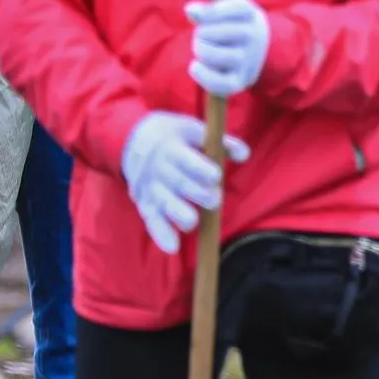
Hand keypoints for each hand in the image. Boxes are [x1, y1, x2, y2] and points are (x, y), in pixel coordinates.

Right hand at [120, 110, 249, 254]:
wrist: (133, 138)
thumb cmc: (174, 136)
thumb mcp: (194, 130)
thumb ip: (222, 143)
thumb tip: (245, 154)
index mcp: (171, 148)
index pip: (185, 160)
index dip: (200, 169)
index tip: (215, 176)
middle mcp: (158, 169)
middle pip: (178, 184)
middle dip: (197, 194)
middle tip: (214, 199)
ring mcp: (150, 188)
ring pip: (164, 204)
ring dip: (179, 214)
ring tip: (192, 222)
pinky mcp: (145, 203)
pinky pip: (151, 220)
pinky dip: (160, 234)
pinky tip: (172, 247)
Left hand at [185, 0, 271, 97]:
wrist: (264, 51)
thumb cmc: (234, 26)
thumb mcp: (224, 11)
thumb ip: (206, 10)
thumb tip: (190, 11)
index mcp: (248, 14)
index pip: (223, 9)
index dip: (209, 13)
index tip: (205, 15)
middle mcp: (253, 36)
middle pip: (206, 32)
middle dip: (199, 34)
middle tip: (208, 37)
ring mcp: (248, 60)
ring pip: (208, 55)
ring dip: (200, 52)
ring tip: (206, 50)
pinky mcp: (240, 81)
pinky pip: (219, 83)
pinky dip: (203, 75)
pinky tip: (195, 66)